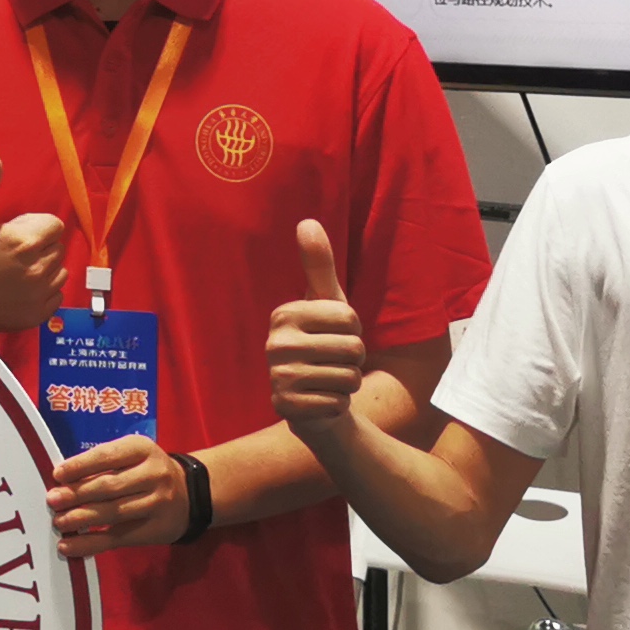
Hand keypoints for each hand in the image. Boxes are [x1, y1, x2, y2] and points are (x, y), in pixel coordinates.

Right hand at [0, 148, 70, 333]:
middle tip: (9, 251)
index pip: (55, 225)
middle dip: (39, 246)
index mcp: (26, 242)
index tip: (13, 232)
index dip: (35, 225)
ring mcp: (36, 296)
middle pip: (57, 248)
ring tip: (15, 269)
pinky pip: (55, 297)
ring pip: (59, 273)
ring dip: (44, 268)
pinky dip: (42, 292)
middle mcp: (37, 270)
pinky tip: (18, 288)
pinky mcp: (34, 316)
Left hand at [47, 435, 193, 559]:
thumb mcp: (132, 456)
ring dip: (81, 519)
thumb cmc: (147, 471)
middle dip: (77, 494)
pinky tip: (68, 546)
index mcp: (142, 449)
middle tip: (52, 500)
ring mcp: (157, 503)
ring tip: (59, 522)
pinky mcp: (155, 530)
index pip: (107, 456)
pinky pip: (116, 538)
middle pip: (110, 486)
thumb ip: (103, 463)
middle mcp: (153, 474)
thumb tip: (62, 481)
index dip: (80, 466)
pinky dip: (89, 544)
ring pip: (113, 513)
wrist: (191, 493)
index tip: (57, 474)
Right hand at [266, 220, 367, 439]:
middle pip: (353, 348)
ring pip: (348, 377)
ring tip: (329, 380)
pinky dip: (338, 404)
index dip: (355, 329)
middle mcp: (275, 344)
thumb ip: (319, 264)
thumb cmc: (323, 343)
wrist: (312, 400)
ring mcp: (277, 377)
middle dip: (354, 359)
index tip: (336, 335)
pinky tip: (322, 400)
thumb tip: (308, 222)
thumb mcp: (326, 303)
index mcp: (284, 315)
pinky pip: (337, 403)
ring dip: (348, 383)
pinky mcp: (285, 407)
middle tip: (334, 361)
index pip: (349, 318)